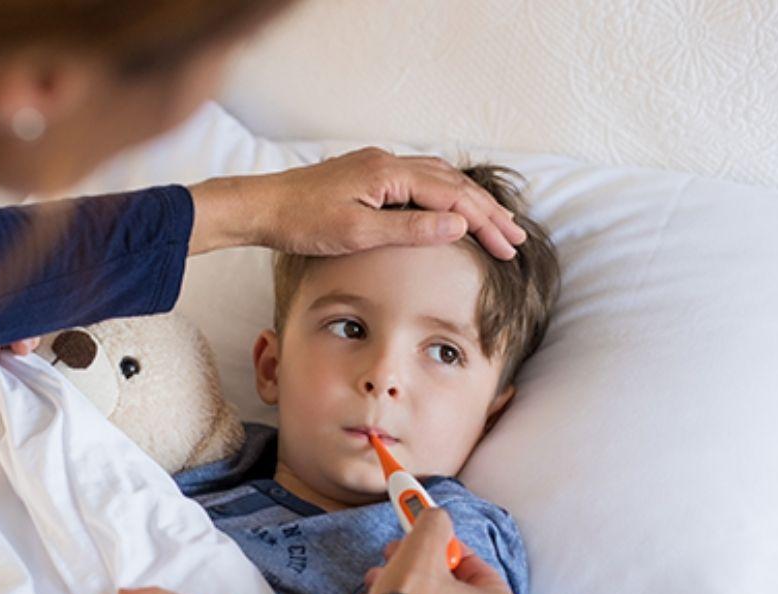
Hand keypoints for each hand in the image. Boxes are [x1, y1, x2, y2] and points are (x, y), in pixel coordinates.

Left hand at [188, 148, 526, 260]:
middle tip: (516, 239)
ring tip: (495, 223)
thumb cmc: (302, 223)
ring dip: (469, 201)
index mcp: (389, 174)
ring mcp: (378, 166)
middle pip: (453, 183)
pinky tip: (451, 206)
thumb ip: (411, 229)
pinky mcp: (367, 174)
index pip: (453, 196)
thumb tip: (459, 224)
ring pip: (438, 178)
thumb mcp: (358, 233)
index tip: (508, 246)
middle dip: (487, 212)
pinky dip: (444, 194)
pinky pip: (419, 179)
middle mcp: (388, 162)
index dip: (485, 222)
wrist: (261, 207)